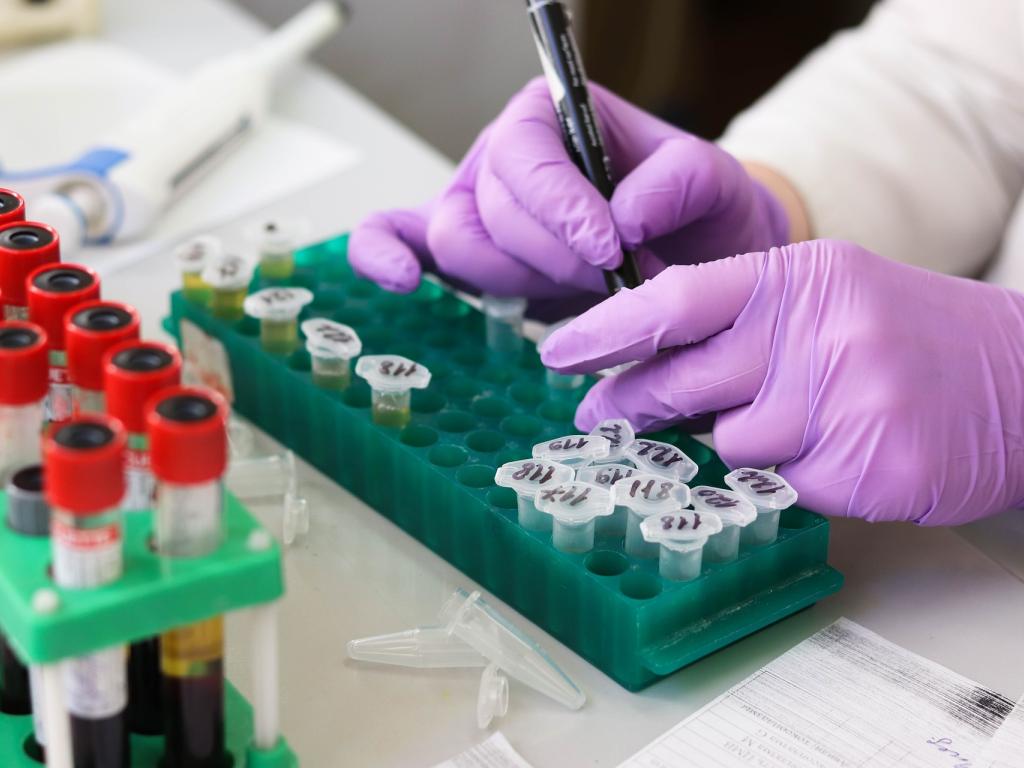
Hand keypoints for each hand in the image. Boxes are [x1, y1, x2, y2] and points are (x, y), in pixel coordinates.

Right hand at [349, 78, 788, 302]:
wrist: (693, 259)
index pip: (524, 156)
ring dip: (525, 280)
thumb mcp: (712, 183)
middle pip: (490, 211)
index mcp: (549, 118)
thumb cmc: (695, 213)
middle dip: (555, 256)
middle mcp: (502, 158)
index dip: (560, 207)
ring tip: (583, 284)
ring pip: (461, 247)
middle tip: (614, 273)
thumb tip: (623, 214)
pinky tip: (403, 281)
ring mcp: (476, 207)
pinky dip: (384, 255)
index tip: (610, 246)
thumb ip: (679, 181)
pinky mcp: (465, 255)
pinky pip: (397, 239)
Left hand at [540, 239, 1023, 524]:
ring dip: (742, 441)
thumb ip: (742, 322)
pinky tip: (836, 450)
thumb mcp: (826, 296)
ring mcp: (846, 402)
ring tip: (797, 421)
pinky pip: (784, 484)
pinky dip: (793, 474)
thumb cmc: (909, 335)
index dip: (607, 329)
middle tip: (600, 415)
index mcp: (800, 278)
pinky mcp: (869, 466)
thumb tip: (650, 360)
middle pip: (684, 380)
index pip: (677, 299)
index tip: (559, 351)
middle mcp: (818, 334)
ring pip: (732, 443)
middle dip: (632, 402)